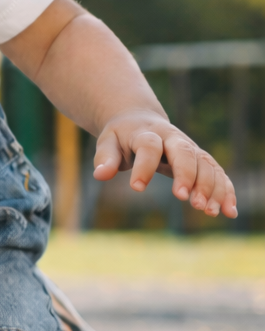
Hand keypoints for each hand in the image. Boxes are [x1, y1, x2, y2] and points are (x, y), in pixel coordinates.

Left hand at [93, 112, 236, 219]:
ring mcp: (189, 147)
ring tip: (209, 211)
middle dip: (187, 175)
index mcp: (146, 133)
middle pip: (184, 152)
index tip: (136, 188)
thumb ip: (105, 158)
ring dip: (211, 186)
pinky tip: (230, 211)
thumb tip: (100, 175)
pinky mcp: (200, 159)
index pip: (148, 146)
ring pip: (205, 163)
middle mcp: (172, 138)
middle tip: (186, 200)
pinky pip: (217, 172)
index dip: (143, 166)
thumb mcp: (107, 142)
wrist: (139, 119)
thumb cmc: (121, 136)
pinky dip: (226, 190)